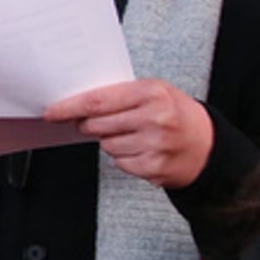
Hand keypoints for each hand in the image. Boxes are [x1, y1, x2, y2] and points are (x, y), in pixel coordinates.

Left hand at [43, 79, 213, 187]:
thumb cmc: (173, 113)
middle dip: (90, 125)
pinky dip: (124, 157)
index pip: (97, 101)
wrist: (207, 144)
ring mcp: (156, 144)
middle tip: (102, 122)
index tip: (51, 112)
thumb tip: (75, 104)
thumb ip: (118, 94)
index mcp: (152, 93)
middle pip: (97, 125)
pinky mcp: (155, 167)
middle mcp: (155, 118)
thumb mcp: (152, 92)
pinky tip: (141, 149)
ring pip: (106, 145)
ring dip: (111, 141)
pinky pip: (119, 163)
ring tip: (134, 135)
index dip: (69, 108)